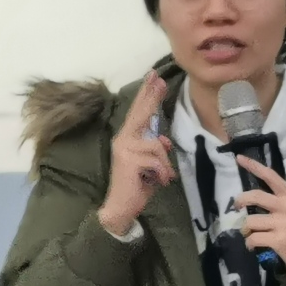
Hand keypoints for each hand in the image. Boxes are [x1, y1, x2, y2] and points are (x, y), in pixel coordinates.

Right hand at [99, 70, 173, 234]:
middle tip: (158, 79)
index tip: (154, 77)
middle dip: (151, 97)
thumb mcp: (151, 165)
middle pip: (141, 114)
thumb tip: (165, 141)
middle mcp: (124, 140)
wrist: (120, 207)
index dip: (146, 95)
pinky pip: (157, 161)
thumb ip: (156, 150)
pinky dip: (162, 174)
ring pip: (158, 146)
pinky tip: (156, 182)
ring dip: (164, 165)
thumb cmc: (136, 186)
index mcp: (128, 139)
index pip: (139, 113)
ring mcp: (125, 149)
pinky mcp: (130, 160)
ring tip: (160, 178)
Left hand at [233, 154, 285, 269]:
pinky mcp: (278, 239)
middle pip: (256, 196)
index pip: (271, 176)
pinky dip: (249, 242)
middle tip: (237, 205)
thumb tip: (249, 194)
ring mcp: (284, 223)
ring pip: (250, 221)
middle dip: (241, 200)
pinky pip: (252, 238)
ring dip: (246, 228)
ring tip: (250, 232)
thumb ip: (276, 198)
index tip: (239, 159)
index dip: (254, 167)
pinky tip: (253, 244)